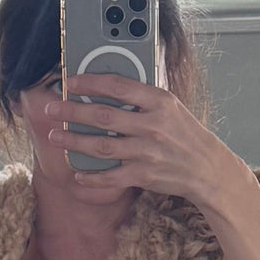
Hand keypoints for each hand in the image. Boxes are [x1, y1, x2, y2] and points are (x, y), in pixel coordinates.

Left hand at [43, 72, 241, 208]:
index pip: (118, 86)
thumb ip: (143, 98)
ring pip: (102, 146)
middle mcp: (152, 125)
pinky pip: (112, 177)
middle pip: (104, 116)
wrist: (208, 168)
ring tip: (55, 136)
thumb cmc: (186, 134)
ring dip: (75, 141)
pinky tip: (77, 175)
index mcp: (158, 101)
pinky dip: (92, 178)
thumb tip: (109, 88)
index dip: (90, 83)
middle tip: (52, 109)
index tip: (69, 81)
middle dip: (72, 111)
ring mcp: (147, 152)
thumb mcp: (170, 107)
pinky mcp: (145, 175)